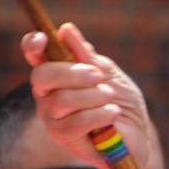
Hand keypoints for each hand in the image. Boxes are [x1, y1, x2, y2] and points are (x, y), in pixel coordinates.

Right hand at [21, 22, 150, 168]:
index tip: (44, 38)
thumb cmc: (120, 101)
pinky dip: (99, 114)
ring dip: (93, 96)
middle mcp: (47, 94)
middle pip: (42, 76)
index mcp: (56, 73)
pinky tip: (113, 113)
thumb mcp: (108, 73)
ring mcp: (52, 117)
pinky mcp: (64, 137)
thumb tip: (66, 30)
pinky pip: (75, 122)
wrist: (136, 135)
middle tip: (98, 75)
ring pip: (62, 100)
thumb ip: (87, 56)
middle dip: (72, 73)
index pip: (34, 54)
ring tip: (111, 97)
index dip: (33, 44)